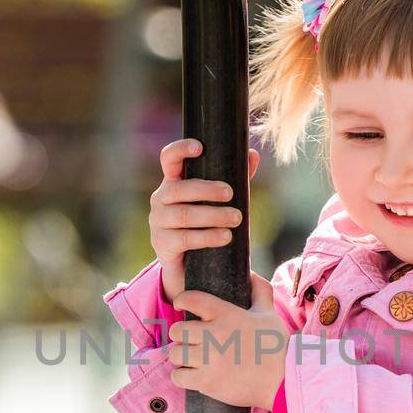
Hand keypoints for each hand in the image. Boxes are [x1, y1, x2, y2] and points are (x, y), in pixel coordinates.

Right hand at [150, 139, 260, 300]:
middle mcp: (161, 198)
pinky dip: (208, 237)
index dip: (180, 150)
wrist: (188, 265)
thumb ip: (235, 177)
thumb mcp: (217, 200)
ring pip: (183, 215)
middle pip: (179, 188)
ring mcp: (159, 222)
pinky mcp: (163, 244)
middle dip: (207, 190)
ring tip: (236, 218)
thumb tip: (253, 155)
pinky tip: (225, 236)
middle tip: (230, 193)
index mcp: (173, 181)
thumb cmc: (204, 223)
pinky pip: (185, 238)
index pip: (169, 158)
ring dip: (212, 216)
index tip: (199, 147)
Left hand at [168, 271, 288, 409]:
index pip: (190, 299)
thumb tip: (251, 272)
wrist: (284, 379)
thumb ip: (259, 290)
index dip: (182, 299)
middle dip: (180, 334)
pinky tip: (192, 374)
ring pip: (175, 353)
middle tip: (189, 339)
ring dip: (181, 355)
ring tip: (190, 358)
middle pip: (177, 330)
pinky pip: (178, 376)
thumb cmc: (276, 345)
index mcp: (226, 314)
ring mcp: (208, 359)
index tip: (181, 303)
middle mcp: (214, 334)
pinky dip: (182, 376)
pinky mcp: (206, 382)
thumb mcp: (268, 312)